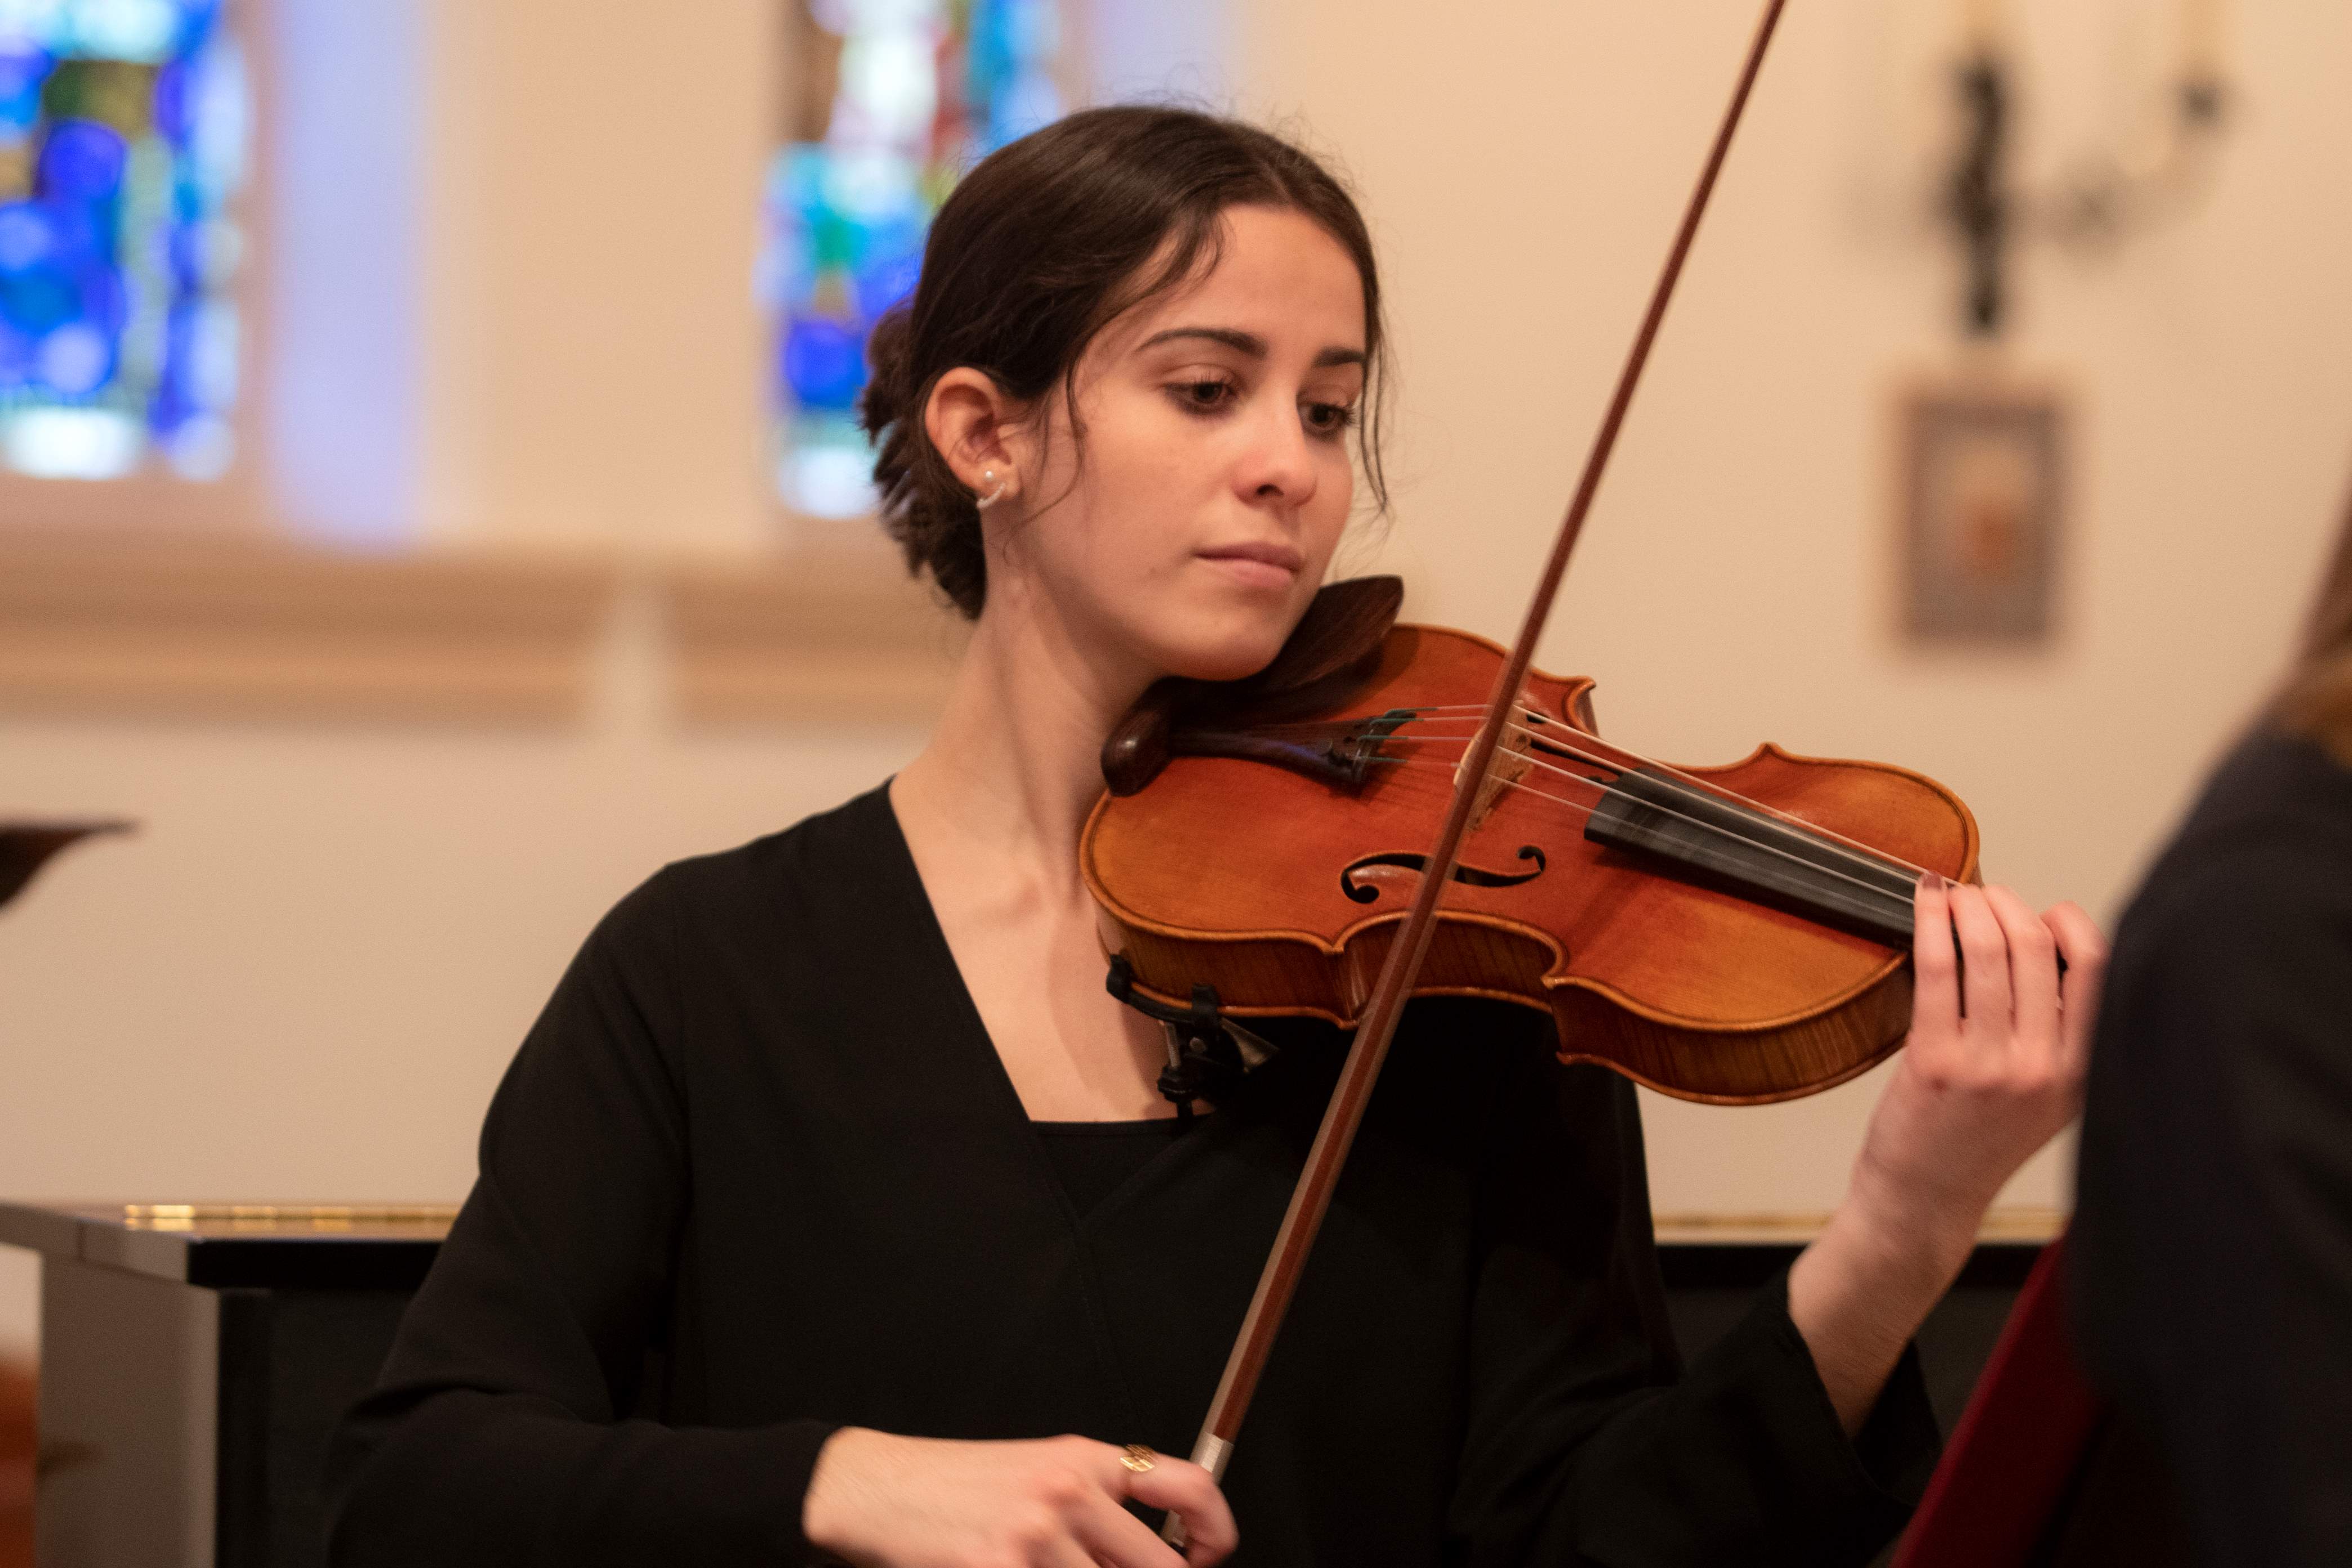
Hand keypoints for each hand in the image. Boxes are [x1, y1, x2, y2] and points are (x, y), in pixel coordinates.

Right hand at [803, 1428, 1236, 1567]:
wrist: (877, 1489)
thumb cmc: (954, 1486)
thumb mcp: (1038, 1471)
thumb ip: (1096, 1503)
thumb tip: (1149, 1556)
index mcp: (1085, 1459)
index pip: (1188, 1488)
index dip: (1217, 1532)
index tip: (1209, 1556)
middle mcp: (1070, 1492)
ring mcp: (1037, 1537)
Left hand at [1847, 878, 2107, 1268]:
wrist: (1928, 1201)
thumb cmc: (1978, 1142)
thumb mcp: (2049, 1095)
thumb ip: (2061, 1034)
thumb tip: (2049, 947)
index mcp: (2082, 1069)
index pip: (2100, 967)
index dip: (2068, 923)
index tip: (2040, 913)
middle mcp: (2045, 1066)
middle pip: (2038, 946)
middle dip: (2008, 903)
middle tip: (1984, 894)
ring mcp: (1990, 1065)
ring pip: (1990, 950)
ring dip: (1968, 905)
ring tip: (1952, 893)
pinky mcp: (1936, 1063)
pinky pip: (1938, 968)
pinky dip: (1931, 922)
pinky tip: (1925, 902)